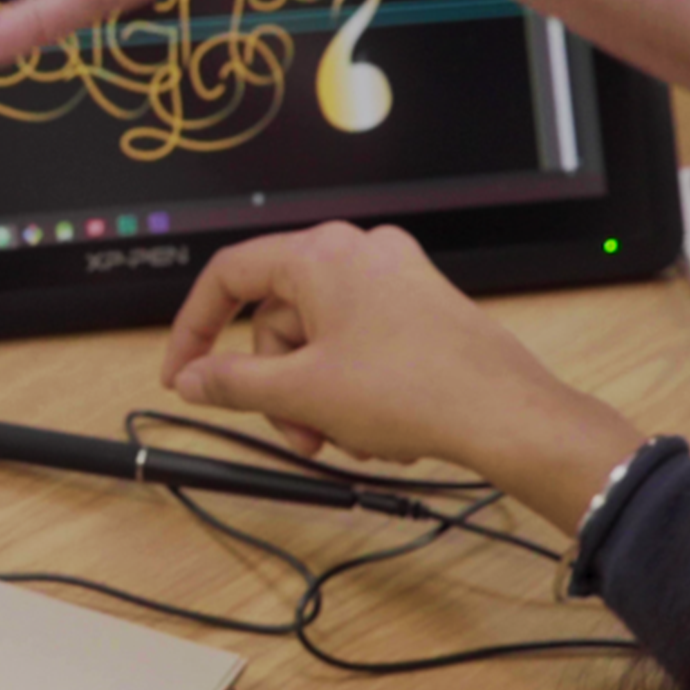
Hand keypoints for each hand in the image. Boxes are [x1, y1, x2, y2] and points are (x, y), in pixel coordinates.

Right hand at [158, 223, 642, 532]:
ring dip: (316, 394)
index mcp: (321, 255)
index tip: (185, 372)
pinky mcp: (419, 306)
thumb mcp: (303, 392)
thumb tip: (195, 378)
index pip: (229, 276)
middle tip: (292, 430)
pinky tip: (374, 427)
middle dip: (278, 383)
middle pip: (278, 316)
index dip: (195, 329)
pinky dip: (351, 386)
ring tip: (343, 436)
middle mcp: (358, 253)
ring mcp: (394, 277)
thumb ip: (233, 382)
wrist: (504, 414)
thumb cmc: (420, 390)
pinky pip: (357, 341)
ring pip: (318, 337)